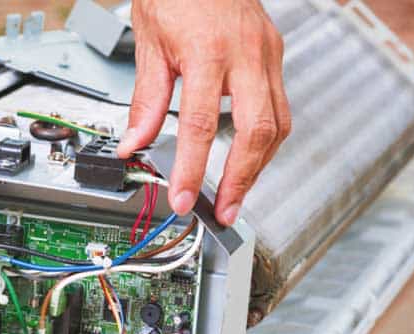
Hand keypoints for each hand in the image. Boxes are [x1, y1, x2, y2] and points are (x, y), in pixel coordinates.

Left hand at [117, 0, 291, 225]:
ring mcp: (267, 54)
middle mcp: (245, 54)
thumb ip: (146, 98)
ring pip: (277, 123)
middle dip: (242, 179)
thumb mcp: (149, 41)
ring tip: (236, 194)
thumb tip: (134, 143)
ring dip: (257, 166)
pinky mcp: (274, 54)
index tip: (184, 199)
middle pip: (256, 130)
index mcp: (207, 50)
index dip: (193, 169)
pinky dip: (264, 140)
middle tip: (224, 211)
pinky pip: (279, 107)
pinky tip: (248, 156)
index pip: (201, 125)